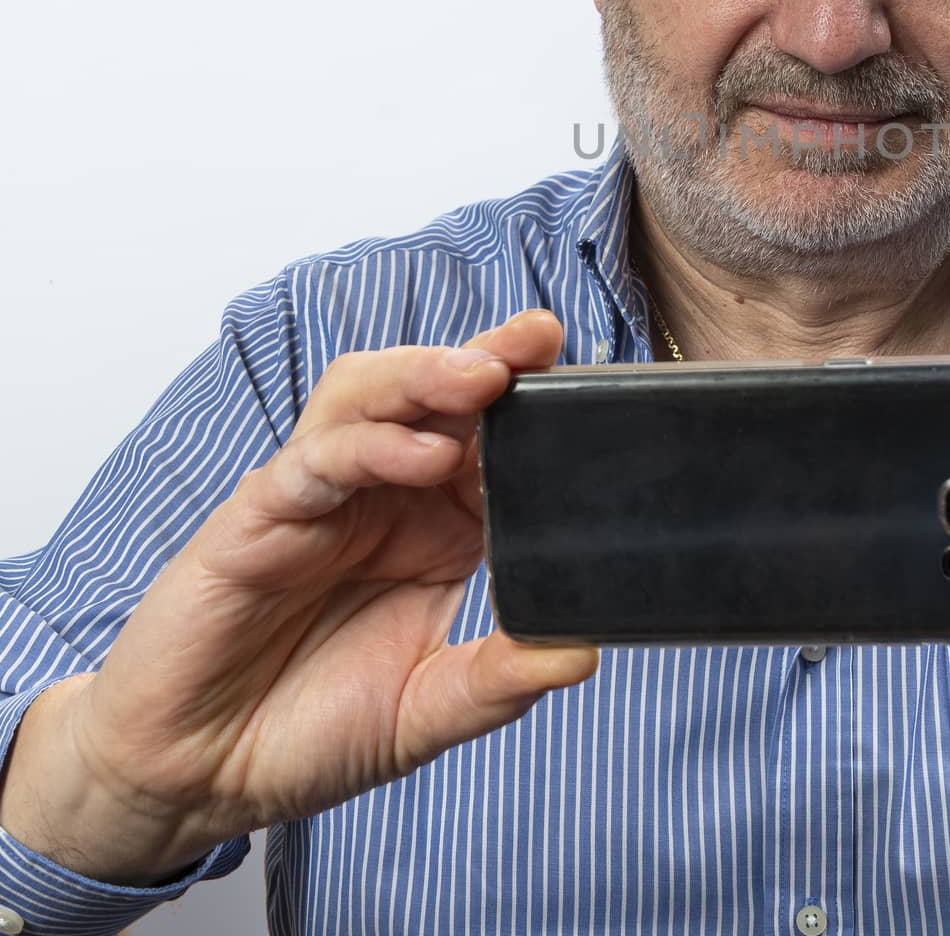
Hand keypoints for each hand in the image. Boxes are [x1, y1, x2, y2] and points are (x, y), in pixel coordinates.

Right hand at [0, 310, 595, 883]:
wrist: (199, 779)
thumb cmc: (310, 729)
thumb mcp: (427, 711)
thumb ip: (500, 680)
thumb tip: (583, 650)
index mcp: (438, 524)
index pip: (490, 436)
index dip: (531, 397)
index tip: (581, 371)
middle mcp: (384, 495)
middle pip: (433, 395)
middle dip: (487, 356)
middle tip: (537, 337)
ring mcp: (321, 498)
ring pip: (367, 398)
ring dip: (425, 376)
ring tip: (484, 376)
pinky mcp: (259, 517)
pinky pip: (313, 461)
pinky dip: (368, 447)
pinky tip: (422, 456)